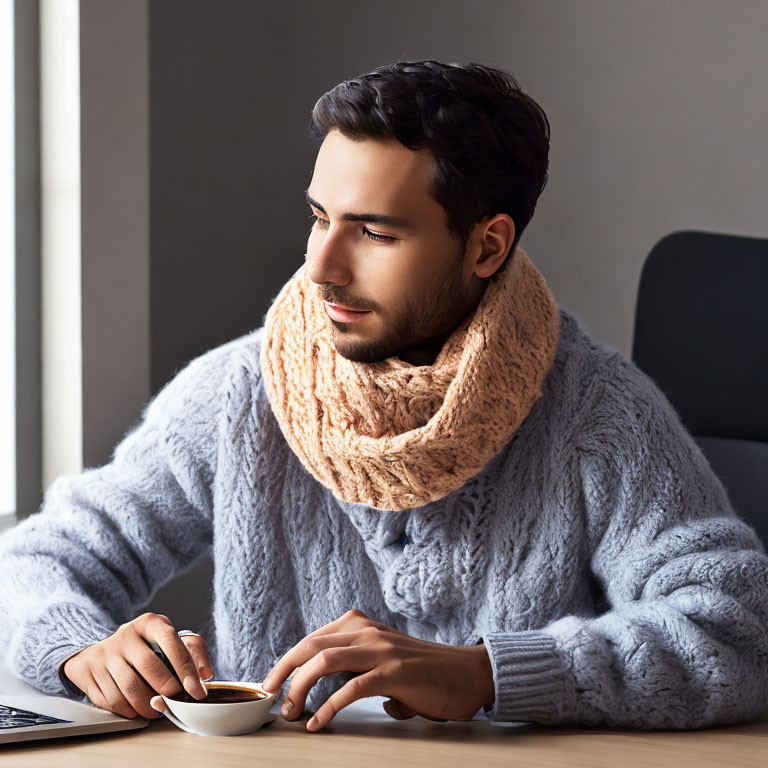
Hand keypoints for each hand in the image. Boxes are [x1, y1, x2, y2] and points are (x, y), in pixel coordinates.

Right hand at [62, 612, 211, 719]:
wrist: (103, 651)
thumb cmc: (146, 647)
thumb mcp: (171, 640)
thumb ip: (193, 652)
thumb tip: (204, 673)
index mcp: (149, 623)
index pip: (170, 640)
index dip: (185, 666)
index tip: (196, 689)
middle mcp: (126, 634)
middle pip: (149, 665)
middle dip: (167, 689)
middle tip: (176, 700)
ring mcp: (106, 654)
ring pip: (129, 687)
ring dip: (148, 705)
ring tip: (158, 709)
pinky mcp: (91, 673)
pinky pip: (112, 700)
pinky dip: (129, 710)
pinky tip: (138, 709)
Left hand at [261, 609, 494, 731]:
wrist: (467, 673)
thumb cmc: (426, 671)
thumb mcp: (385, 659)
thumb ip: (360, 669)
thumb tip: (342, 697)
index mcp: (361, 625)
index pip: (312, 639)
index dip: (288, 661)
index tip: (273, 684)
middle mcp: (367, 631)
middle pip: (310, 645)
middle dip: (283, 671)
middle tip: (270, 696)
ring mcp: (381, 650)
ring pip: (324, 660)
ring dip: (300, 686)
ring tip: (291, 710)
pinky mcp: (394, 672)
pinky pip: (351, 688)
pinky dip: (328, 706)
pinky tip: (318, 722)